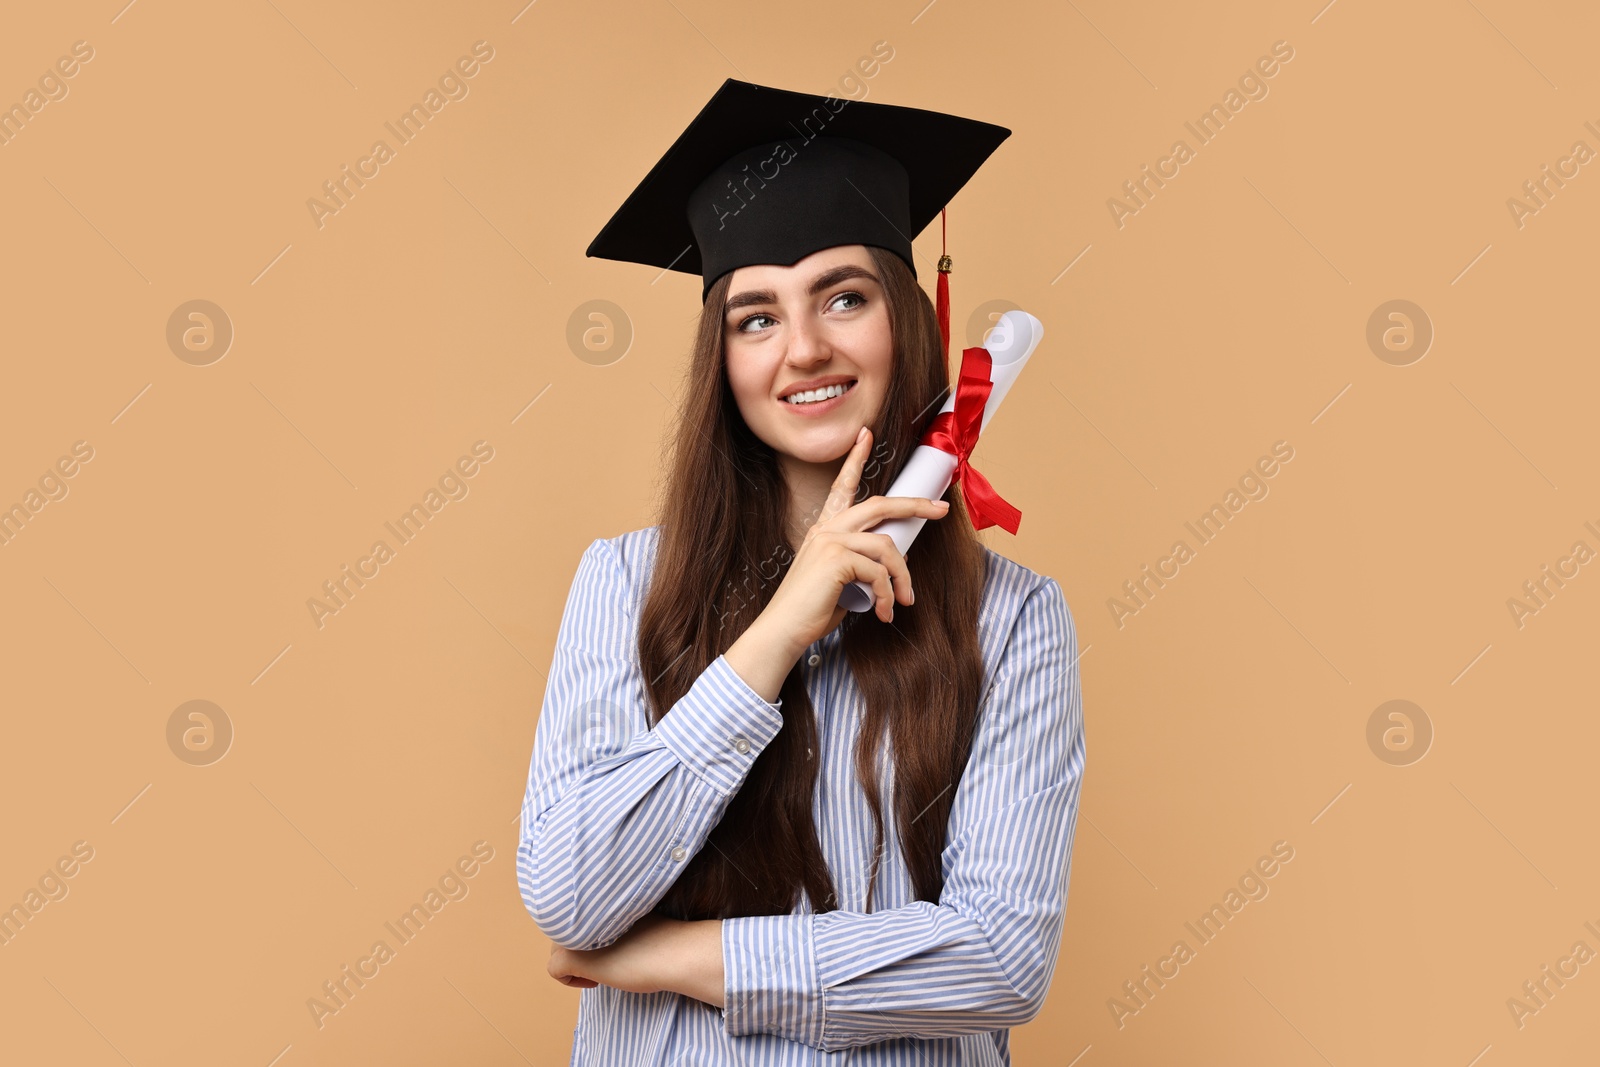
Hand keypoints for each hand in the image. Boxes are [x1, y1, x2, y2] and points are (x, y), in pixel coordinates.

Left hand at [547, 914, 672, 993]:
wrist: (673, 953)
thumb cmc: (662, 939)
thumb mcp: (631, 920)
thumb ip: (610, 919)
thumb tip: (597, 935)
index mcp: (596, 899)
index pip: (574, 915)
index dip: (589, 933)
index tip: (609, 945)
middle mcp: (580, 912)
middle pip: (562, 931)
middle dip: (578, 948)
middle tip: (606, 959)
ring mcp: (574, 934)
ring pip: (556, 949)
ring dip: (574, 962)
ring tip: (602, 969)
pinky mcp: (572, 956)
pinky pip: (554, 969)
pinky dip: (570, 980)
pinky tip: (596, 980)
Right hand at [764, 426, 949, 645]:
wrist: (784, 630)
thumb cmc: (811, 610)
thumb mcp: (843, 581)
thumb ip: (863, 565)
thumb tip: (897, 561)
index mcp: (825, 530)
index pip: (842, 487)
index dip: (855, 459)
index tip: (866, 435)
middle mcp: (827, 529)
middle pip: (880, 504)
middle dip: (915, 505)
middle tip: (940, 509)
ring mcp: (831, 541)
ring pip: (887, 546)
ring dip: (902, 577)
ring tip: (904, 601)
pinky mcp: (836, 559)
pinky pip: (879, 572)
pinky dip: (888, 595)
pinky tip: (884, 612)